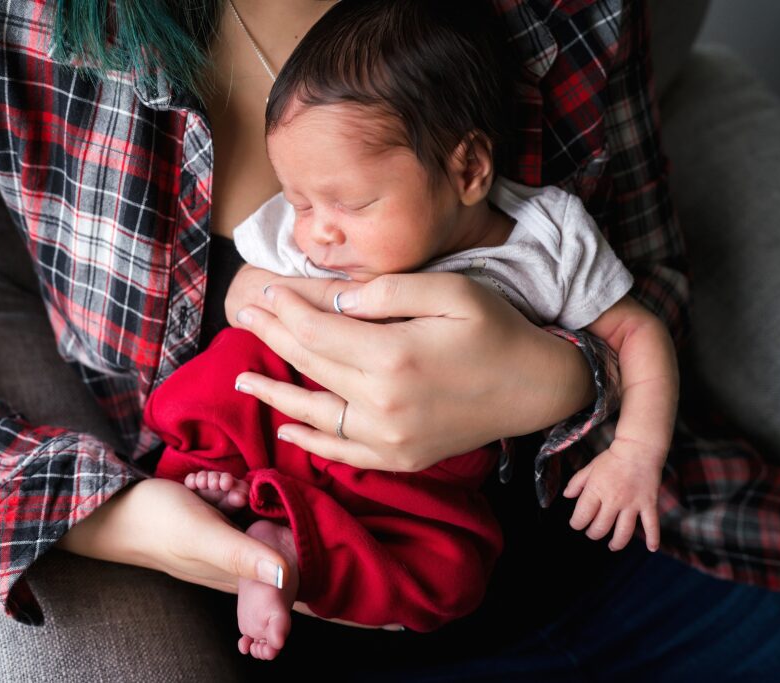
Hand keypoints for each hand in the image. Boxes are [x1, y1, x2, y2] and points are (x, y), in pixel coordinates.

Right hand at [60, 478, 403, 628]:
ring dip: (236, 493)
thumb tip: (289, 574)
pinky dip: (223, 489)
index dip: (340, 604)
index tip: (389, 617)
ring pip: (259, 512)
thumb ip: (243, 554)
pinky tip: (202, 485)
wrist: (110, 509)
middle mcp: (244, 561)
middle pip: (281, 539)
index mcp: (244, 575)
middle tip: (222, 496)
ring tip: (207, 490)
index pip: (299, 595)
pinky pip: (238, 498)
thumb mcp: (203, 534)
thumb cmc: (154, 524)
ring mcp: (232, 539)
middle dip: (266, 511)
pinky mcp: (221, 518)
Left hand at [232, 272, 594, 471]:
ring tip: (241, 377)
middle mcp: (383, 404)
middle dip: (273, 336)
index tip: (268, 291)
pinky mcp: (400, 458)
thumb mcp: (448, 292)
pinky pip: (341, 451)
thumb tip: (330, 301)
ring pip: (314, 412)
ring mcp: (389, 438)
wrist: (538, 388)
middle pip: (309, 365)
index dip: (287, 308)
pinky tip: (286, 430)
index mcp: (393, 356)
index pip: (317, 329)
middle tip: (244, 315)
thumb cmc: (496, 330)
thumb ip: (384, 294)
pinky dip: (310, 442)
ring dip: (274, 392)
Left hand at [562, 438, 663, 550]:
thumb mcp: (590, 468)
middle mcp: (613, 500)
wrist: (638, 448)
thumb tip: (566, 496)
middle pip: (601, 527)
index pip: (582, 516)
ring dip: (616, 543)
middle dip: (593, 533)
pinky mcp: (648, 504)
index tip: (577, 524)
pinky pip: (652, 525)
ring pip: (623, 532)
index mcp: (596, 490)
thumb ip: (576, 483)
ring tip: (612, 546)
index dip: (577, 523)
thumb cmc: (612, 458)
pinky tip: (651, 548)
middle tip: (592, 533)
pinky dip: (653, 538)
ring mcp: (632, 504)